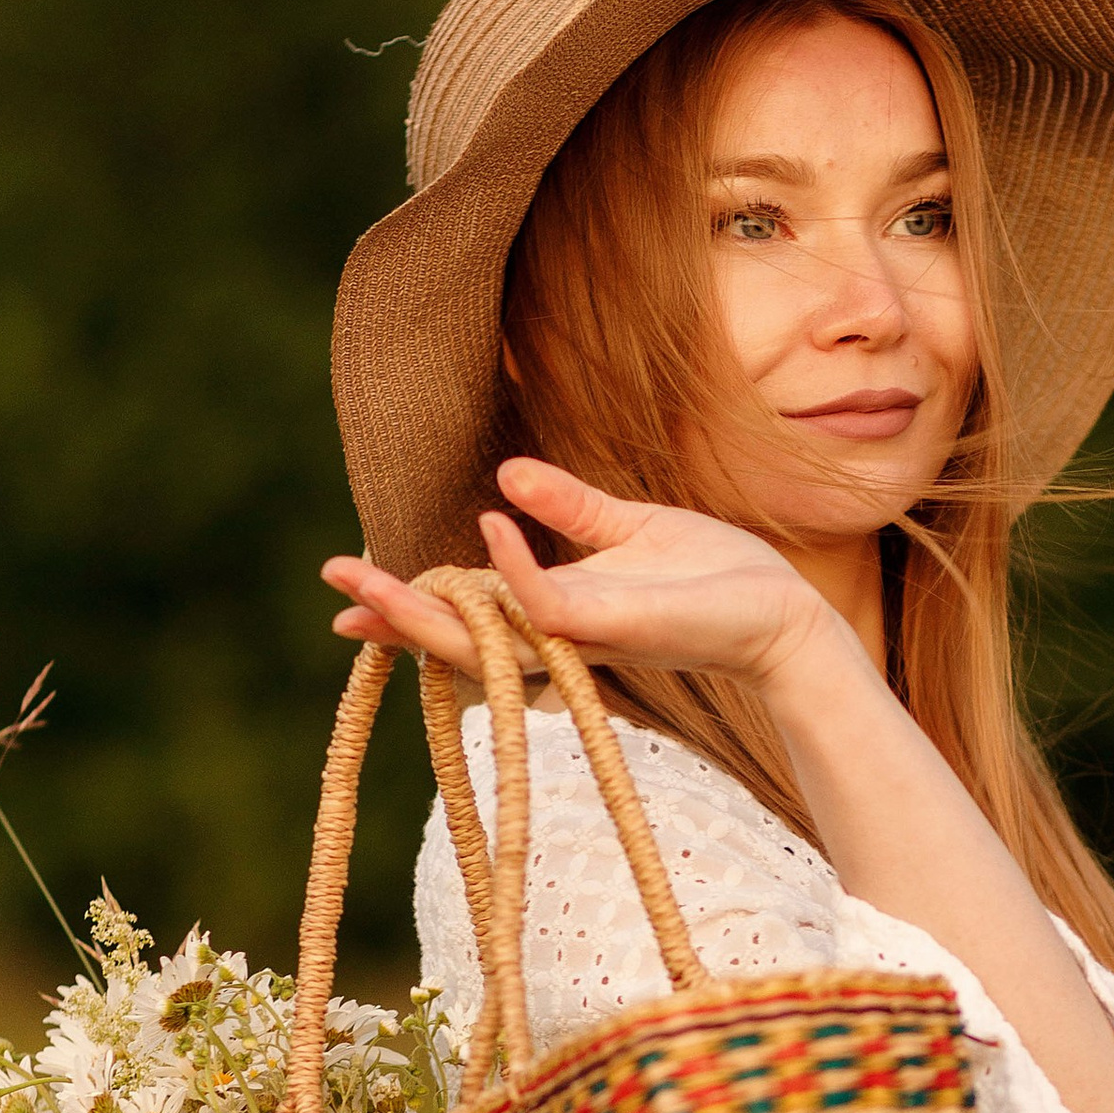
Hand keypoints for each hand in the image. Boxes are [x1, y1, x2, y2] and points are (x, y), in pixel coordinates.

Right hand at [322, 459, 839, 684]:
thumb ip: (569, 508)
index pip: (467, 613)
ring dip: (424, 609)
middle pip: (458, 636)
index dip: (408, 604)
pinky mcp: (614, 628)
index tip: (350, 589)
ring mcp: (583, 637)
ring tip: (365, 580)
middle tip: (333, 588)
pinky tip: (489, 526)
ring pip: (485, 635)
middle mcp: (560, 633)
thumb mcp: (629, 529)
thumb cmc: (714, 578)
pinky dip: (516, 568)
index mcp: (556, 611)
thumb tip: (505, 476)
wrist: (779, 610)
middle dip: (392, 616)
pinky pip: (549, 602)